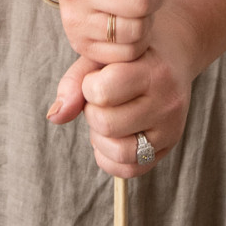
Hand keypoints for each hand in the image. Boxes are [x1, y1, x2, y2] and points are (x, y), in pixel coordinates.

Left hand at [46, 0, 196, 177]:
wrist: (172, 58)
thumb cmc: (130, 56)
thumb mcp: (103, 56)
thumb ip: (75, 82)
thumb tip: (54, 117)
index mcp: (153, 71)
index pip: (103, 92)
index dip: (88, 87)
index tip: (96, 78)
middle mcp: (167, 102)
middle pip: (107, 124)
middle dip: (93, 112)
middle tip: (101, 99)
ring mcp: (171, 128)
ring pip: (120, 151)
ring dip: (101, 138)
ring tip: (107, 118)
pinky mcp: (168, 148)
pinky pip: (129, 169)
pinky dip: (109, 158)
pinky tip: (111, 137)